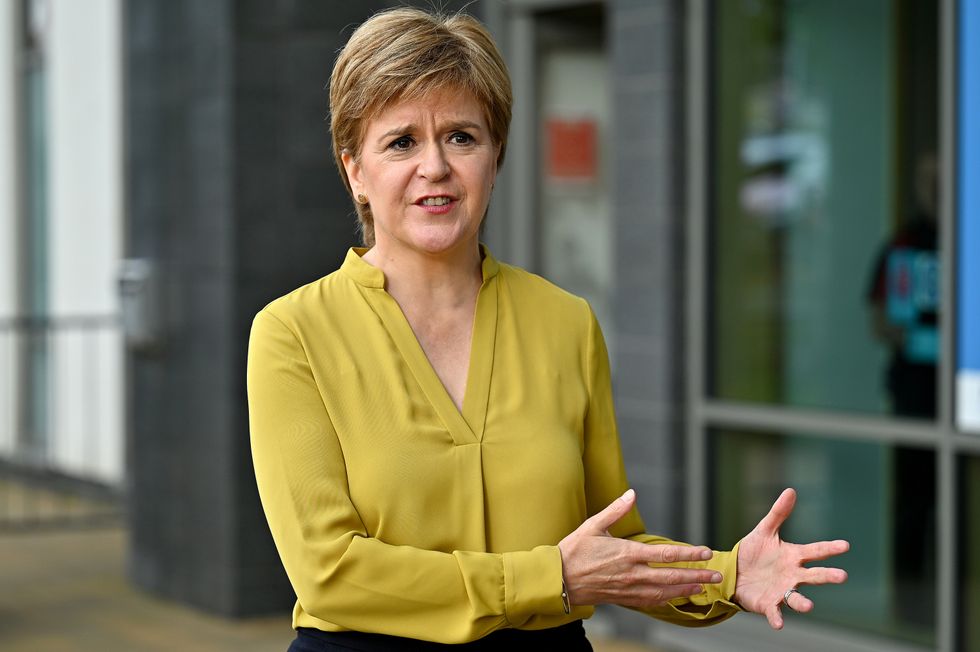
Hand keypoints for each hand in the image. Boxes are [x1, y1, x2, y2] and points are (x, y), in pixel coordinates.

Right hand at [558, 489, 722, 608]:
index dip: (688, 554)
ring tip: (703, 587)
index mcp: (627, 553)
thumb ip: (615, 510)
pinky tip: (677, 597)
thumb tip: (631, 494)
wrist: (559, 579)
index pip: (665, 554)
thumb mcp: (593, 525)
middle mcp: (632, 573)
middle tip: (716, 575)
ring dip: (686, 589)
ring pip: (664, 591)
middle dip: (696, 575)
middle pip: (671, 576)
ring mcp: (629, 588)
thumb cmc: (574, 551)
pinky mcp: (624, 598)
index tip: (705, 553)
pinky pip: (651, 601)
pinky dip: (668, 599)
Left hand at [734, 488, 849, 629]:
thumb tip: (791, 490)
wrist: (734, 573)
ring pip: (796, 598)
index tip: (846, 545)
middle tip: (842, 576)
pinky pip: (775, 612)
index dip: (829, 548)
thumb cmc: (754, 553)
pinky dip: (777, 617)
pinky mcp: (768, 604)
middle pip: (813, 576)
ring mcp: (782, 591)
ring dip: (803, 602)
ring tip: (810, 606)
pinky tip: (779, 624)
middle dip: (827, 575)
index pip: (815, 551)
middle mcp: (792, 575)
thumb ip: (778, 513)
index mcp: (793, 556)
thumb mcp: (764, 530)